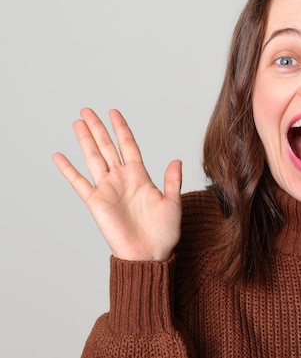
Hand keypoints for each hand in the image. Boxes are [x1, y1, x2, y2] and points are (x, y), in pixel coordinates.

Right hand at [52, 108, 181, 260]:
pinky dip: (68, 170)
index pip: (128, 146)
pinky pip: (79, 182)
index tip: (114, 113)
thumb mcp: (173, 203)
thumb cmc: (164, 233)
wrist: (150, 255)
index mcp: (140, 177)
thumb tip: (176, 160)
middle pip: (107, 147)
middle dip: (98, 128)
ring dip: (85, 140)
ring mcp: (107, 189)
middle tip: (87, 110)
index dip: (121, 129)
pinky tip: (59, 156)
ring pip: (93, 158)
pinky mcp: (96, 202)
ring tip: (77, 122)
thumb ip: (173, 180)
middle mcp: (122, 179)